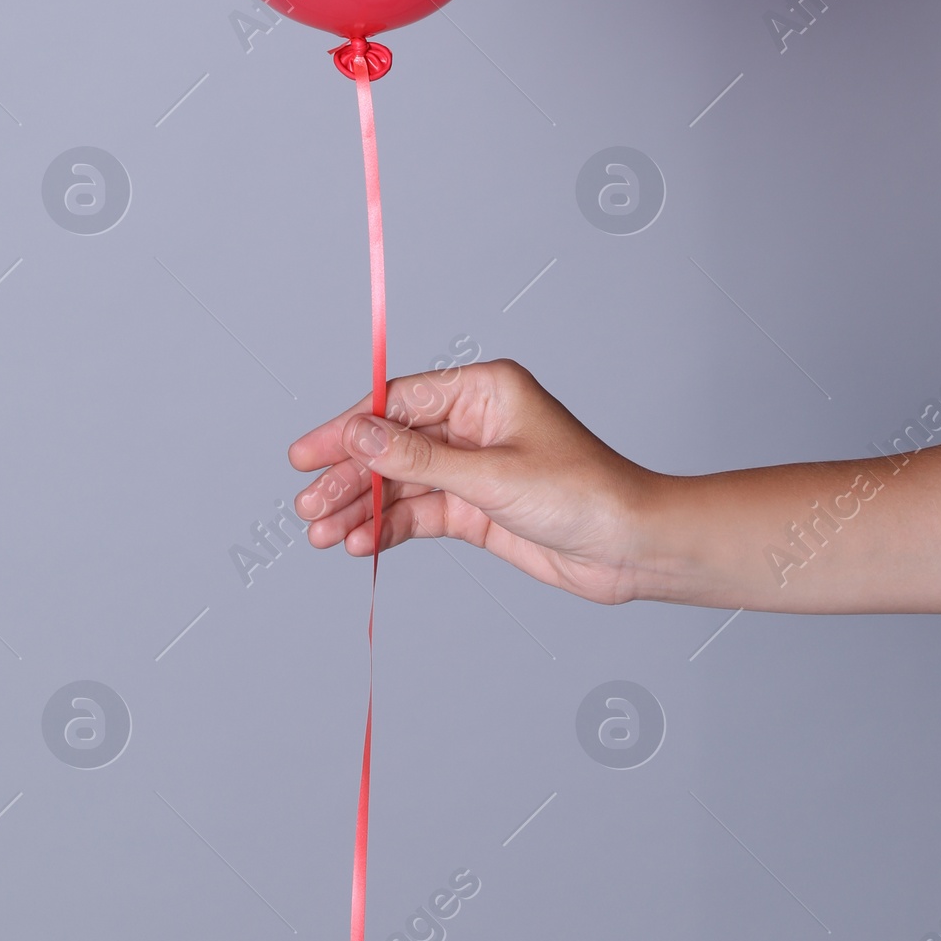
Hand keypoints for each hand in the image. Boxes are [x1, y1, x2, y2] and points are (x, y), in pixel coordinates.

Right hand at [288, 360, 659, 604]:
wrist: (634, 549)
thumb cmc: (585, 494)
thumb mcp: (493, 476)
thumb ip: (419, 458)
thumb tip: (358, 434)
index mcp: (484, 391)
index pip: (398, 403)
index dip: (348, 428)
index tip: (306, 454)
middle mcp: (474, 423)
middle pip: (392, 444)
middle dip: (348, 475)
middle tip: (308, 506)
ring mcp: (474, 467)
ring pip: (400, 482)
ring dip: (360, 507)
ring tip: (322, 533)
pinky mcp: (477, 508)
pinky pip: (419, 512)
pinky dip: (388, 527)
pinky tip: (360, 543)